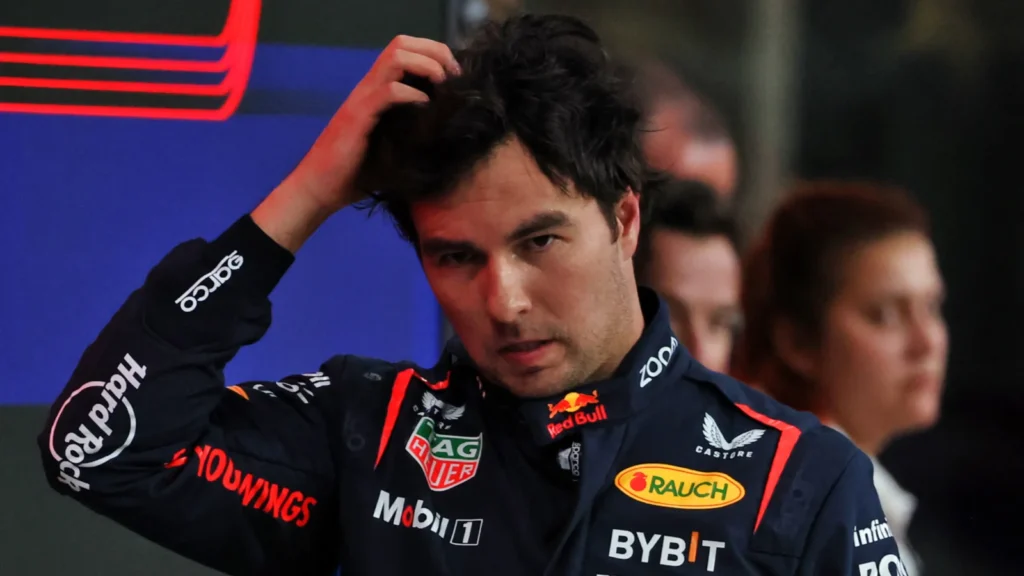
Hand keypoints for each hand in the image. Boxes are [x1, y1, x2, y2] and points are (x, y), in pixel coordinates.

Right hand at [286, 35, 459, 211]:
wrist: (321, 189)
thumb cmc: (357, 172)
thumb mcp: (394, 144)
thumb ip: (414, 130)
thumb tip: (451, 132)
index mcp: (377, 89)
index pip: (405, 48)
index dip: (435, 53)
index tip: (456, 77)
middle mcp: (369, 87)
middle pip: (402, 43)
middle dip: (435, 53)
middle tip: (454, 78)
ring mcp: (362, 99)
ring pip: (395, 58)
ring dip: (426, 66)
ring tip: (442, 86)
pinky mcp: (358, 117)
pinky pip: (389, 91)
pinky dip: (412, 94)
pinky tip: (425, 107)